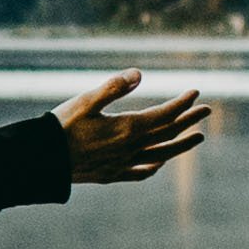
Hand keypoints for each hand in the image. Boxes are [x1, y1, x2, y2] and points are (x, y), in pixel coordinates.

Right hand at [54, 71, 212, 185]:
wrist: (42, 160)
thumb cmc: (60, 126)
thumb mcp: (85, 101)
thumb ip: (113, 87)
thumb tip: (139, 74)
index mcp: (127, 128)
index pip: (164, 114)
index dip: (182, 103)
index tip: (196, 92)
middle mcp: (130, 147)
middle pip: (167, 133)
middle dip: (188, 120)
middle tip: (206, 110)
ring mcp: (122, 163)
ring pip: (161, 154)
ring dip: (181, 145)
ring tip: (197, 138)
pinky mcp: (111, 174)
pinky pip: (141, 171)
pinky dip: (155, 165)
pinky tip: (160, 162)